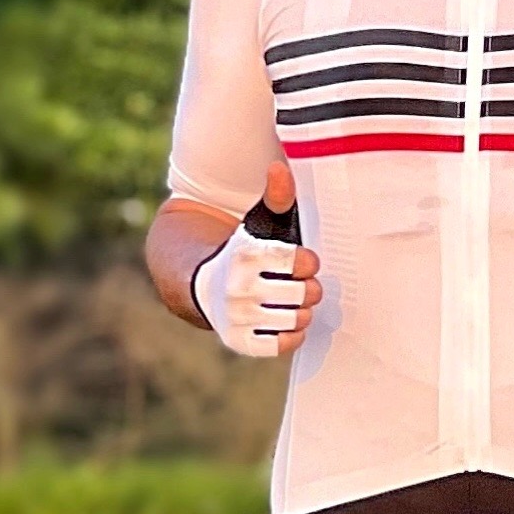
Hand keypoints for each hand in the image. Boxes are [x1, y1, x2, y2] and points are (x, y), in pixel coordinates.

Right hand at [192, 160, 321, 356]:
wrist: (203, 285)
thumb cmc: (244, 252)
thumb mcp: (258, 222)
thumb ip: (275, 197)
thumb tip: (279, 168)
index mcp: (247, 255)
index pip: (301, 262)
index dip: (308, 262)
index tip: (302, 261)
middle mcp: (240, 287)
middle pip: (306, 293)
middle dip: (310, 288)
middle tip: (303, 285)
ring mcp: (239, 317)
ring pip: (298, 319)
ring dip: (304, 312)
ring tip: (296, 303)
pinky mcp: (240, 341)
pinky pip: (283, 345)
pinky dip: (292, 335)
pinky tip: (287, 322)